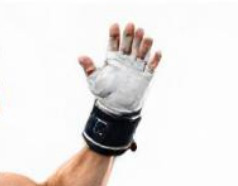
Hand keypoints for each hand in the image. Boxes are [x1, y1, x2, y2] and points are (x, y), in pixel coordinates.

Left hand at [79, 23, 160, 154]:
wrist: (116, 107)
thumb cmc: (104, 93)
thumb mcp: (94, 80)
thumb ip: (89, 67)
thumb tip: (80, 57)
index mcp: (113, 59)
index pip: (114, 43)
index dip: (114, 34)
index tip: (114, 25)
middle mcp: (126, 59)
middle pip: (129, 44)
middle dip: (130, 35)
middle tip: (131, 25)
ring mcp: (137, 65)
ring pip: (142, 51)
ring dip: (143, 43)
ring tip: (144, 34)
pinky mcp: (146, 74)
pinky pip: (152, 65)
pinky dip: (156, 59)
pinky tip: (157, 52)